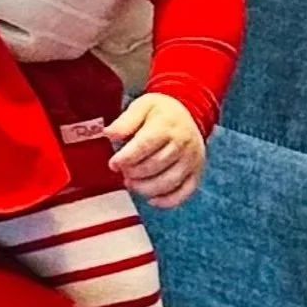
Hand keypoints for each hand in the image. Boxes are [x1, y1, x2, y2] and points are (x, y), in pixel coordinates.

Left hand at [106, 92, 204, 207]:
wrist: (190, 113)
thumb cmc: (161, 111)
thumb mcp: (142, 106)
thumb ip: (125, 121)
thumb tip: (109, 134)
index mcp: (167, 125)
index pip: (145, 145)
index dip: (127, 157)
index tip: (113, 164)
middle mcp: (183, 143)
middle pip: (156, 165)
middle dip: (134, 173)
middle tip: (122, 172)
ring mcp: (192, 160)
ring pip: (169, 182)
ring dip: (147, 188)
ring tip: (132, 184)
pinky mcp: (197, 172)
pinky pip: (185, 192)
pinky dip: (167, 200)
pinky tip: (151, 199)